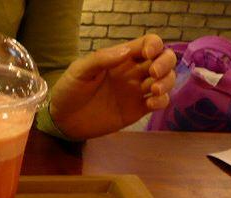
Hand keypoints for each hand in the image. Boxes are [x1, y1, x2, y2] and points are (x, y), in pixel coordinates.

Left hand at [49, 34, 175, 139]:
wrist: (62, 121)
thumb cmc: (69, 91)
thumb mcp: (80, 70)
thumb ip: (100, 59)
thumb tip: (126, 51)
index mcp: (121, 58)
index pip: (148, 44)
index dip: (154, 45)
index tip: (146, 55)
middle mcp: (133, 72)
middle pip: (164, 60)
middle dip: (166, 62)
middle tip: (154, 73)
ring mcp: (136, 91)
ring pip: (166, 80)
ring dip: (167, 82)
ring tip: (153, 90)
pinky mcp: (136, 110)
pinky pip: (158, 102)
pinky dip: (162, 100)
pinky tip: (151, 103)